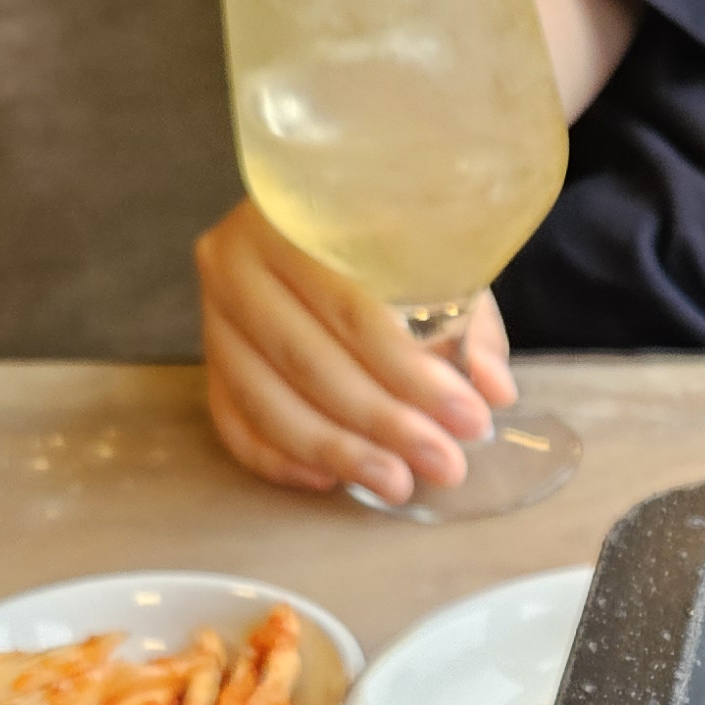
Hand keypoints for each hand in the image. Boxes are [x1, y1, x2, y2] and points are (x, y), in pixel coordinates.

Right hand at [196, 199, 517, 501]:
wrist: (320, 219)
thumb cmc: (385, 240)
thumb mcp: (434, 260)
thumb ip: (467, 325)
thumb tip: (496, 394)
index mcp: (291, 218)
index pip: (354, 311)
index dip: (413, 374)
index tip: (469, 420)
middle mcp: (236, 261)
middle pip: (309, 362)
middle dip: (382, 425)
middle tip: (443, 466)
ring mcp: (212, 313)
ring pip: (267, 401)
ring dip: (337, 453)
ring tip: (395, 485)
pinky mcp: (208, 357)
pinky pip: (233, 422)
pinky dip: (279, 459)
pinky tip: (329, 481)